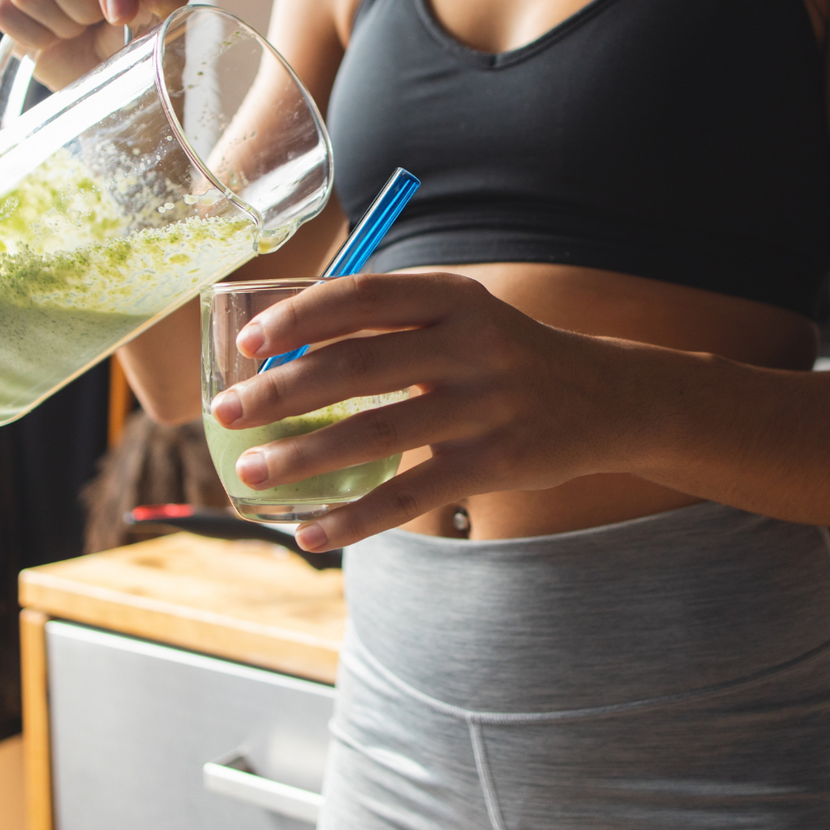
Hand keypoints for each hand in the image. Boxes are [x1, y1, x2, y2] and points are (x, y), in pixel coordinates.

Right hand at [0, 0, 190, 89]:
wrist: (104, 64)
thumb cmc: (138, 29)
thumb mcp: (165, 13)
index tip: (120, 14)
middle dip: (80, 5)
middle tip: (100, 18)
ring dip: (59, 24)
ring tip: (79, 25)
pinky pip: (2, 8)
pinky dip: (33, 36)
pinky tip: (53, 34)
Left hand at [209, 273, 634, 549]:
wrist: (604, 398)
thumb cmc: (507, 354)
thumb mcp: (463, 315)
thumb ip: (392, 324)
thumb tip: (287, 354)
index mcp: (454, 297)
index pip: (362, 297)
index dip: (298, 317)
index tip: (247, 341)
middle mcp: (471, 345)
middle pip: (357, 366)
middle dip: (279, 392)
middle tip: (225, 413)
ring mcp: (484, 407)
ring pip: (375, 434)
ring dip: (302, 458)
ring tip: (250, 473)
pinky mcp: (494, 465)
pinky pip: (409, 495)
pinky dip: (354, 519)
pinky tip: (310, 532)